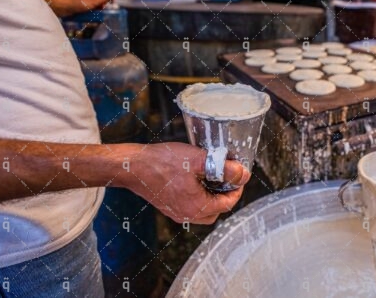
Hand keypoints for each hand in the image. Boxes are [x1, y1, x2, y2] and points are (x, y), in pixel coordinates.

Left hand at [45, 0, 116, 16]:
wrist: (60, 7)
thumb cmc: (77, 3)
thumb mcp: (94, 1)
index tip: (112, 3)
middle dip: (101, 2)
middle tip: (103, 9)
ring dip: (95, 6)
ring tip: (96, 12)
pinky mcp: (75, 0)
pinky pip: (85, 2)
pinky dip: (88, 7)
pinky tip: (88, 12)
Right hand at [120, 143, 250, 224]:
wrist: (132, 166)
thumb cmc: (162, 162)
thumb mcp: (198, 160)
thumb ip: (223, 168)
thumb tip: (243, 174)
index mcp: (197, 207)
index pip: (228, 204)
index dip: (237, 188)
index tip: (239, 174)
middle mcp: (187, 215)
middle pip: (217, 210)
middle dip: (226, 194)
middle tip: (228, 177)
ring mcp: (177, 213)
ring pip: (205, 211)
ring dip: (213, 197)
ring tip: (214, 177)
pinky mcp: (169, 207)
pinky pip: (192, 207)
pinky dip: (200, 197)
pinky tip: (197, 180)